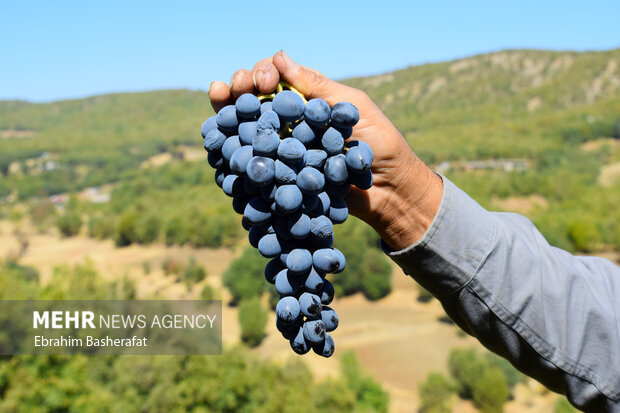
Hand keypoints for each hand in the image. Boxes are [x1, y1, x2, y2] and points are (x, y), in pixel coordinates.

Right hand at [208, 51, 442, 250]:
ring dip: (227, 111)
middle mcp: (290, 122)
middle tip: (235, 89)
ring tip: (219, 99)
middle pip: (253, 99)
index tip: (264, 83)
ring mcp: (282, 149)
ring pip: (246, 127)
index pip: (275, 78)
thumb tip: (280, 57)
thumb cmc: (380, 145)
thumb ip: (319, 87)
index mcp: (307, 101)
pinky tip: (219, 138)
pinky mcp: (279, 176)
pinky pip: (251, 161)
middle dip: (238, 88)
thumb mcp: (355, 108)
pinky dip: (231, 148)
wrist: (389, 194)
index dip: (262, 73)